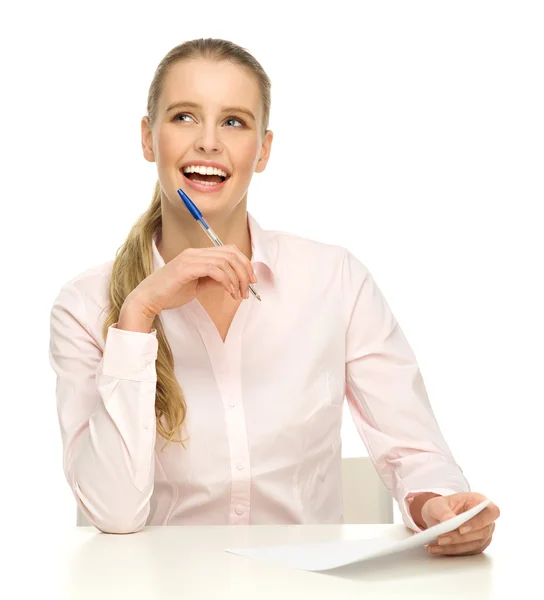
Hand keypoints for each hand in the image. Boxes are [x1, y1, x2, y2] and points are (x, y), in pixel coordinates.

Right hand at [126, 244, 256, 319]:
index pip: (229, 250)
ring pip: (225, 261)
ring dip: (237, 279)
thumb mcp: (198, 286)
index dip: (244, 263)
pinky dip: (227, 281)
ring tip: (238, 294)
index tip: (251, 281)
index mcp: (198, 254)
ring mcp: (190, 258)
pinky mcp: (185, 268)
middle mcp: (195, 253)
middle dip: (245, 271)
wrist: (147, 300)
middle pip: (231, 253)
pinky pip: (215, 270)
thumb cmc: (170, 294)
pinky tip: (229, 292)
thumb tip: (233, 281)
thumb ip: (214, 281)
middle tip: (248, 289)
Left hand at [423, 492, 499, 555]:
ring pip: (475, 544)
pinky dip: (451, 551)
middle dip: (460, 537)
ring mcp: (483, 534)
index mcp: (480, 502)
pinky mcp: (477, 546)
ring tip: (438, 543)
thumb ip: (444, 511)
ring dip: (455, 546)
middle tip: (442, 538)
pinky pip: (468, 552)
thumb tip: (450, 521)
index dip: (479, 521)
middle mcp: (486, 519)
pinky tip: (437, 549)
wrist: (436, 517)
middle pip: (482, 532)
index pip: (491, 512)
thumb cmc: (441, 507)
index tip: (461, 529)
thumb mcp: (437, 504)